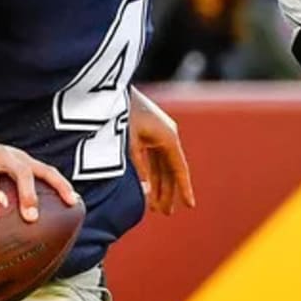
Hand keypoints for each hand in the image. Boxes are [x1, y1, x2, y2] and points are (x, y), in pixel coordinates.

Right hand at [0, 137, 77, 223]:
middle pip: (21, 171)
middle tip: (31, 218)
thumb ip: (23, 189)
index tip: (72, 202)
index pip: (47, 170)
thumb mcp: (11, 170)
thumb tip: (41, 224)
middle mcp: (5, 156)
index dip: (61, 185)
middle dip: (28, 194)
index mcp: (21, 160)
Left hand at [129, 89, 194, 215]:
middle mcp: (167, 135)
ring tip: (156, 206)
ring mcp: (158, 133)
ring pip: (162, 165)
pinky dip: (152, 173)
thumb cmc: (120, 112)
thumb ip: (139, 167)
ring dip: (159, 184)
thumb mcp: (129, 142)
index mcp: (168, 137)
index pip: (179, 169)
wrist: (110, 87)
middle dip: (168, 192)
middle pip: (171, 169)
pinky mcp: (148, 132)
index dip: (184, 188)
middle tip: (166, 213)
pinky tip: (148, 187)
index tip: (190, 206)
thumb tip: (148, 189)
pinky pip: (154, 157)